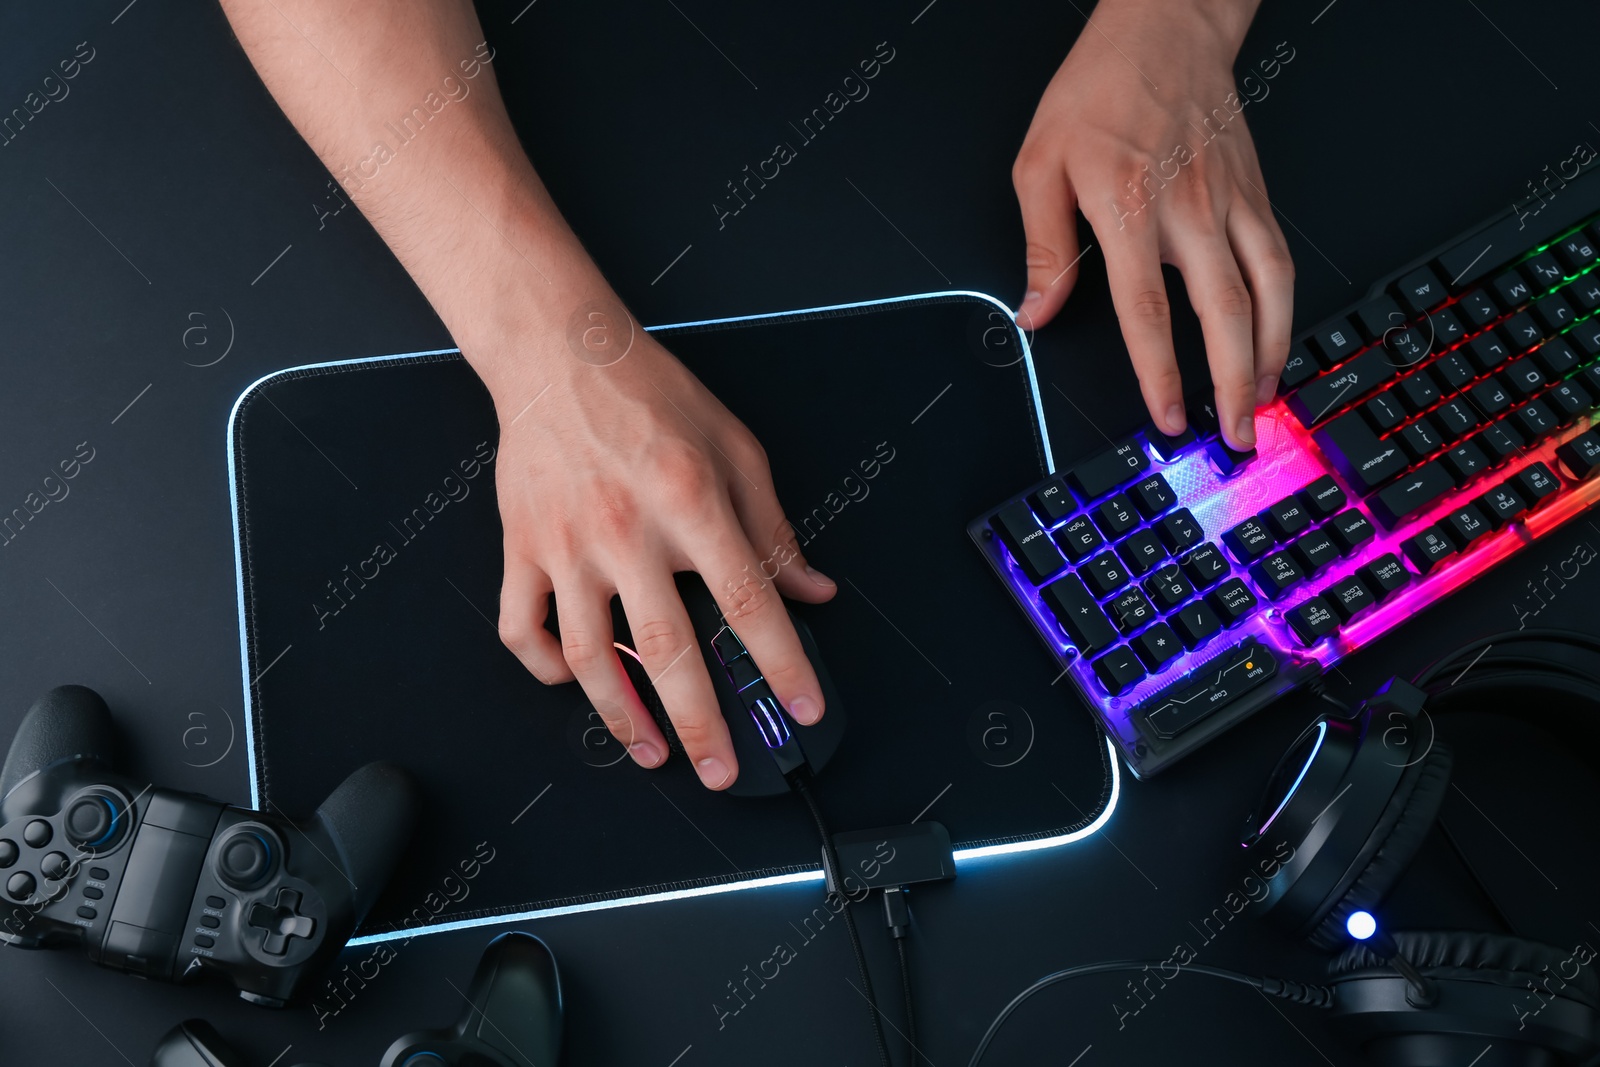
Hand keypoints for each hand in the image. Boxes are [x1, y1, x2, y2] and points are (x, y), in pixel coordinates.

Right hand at [489, 321, 836, 789]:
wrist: (559, 356)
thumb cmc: (651, 395)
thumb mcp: (736, 448)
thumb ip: (774, 527)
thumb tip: (812, 591)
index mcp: (691, 501)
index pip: (748, 600)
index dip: (782, 661)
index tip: (803, 706)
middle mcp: (626, 529)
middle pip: (666, 650)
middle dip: (700, 724)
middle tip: (721, 770)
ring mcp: (566, 544)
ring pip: (588, 656)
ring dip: (621, 716)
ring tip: (651, 751)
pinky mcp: (521, 547)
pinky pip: (522, 627)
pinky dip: (545, 668)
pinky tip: (574, 684)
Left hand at [1012, 0, 1292, 450]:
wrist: (1165, 27)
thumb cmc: (1100, 90)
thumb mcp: (1039, 165)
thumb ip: (1042, 249)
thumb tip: (1033, 313)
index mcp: (1129, 207)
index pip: (1147, 312)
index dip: (1161, 375)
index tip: (1168, 418)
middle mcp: (1190, 209)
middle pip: (1226, 314)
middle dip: (1232, 385)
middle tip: (1236, 436)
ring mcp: (1232, 201)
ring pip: (1270, 292)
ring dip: (1269, 355)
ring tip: (1260, 402)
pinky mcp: (1257, 193)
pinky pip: (1281, 262)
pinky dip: (1286, 310)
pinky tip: (1275, 341)